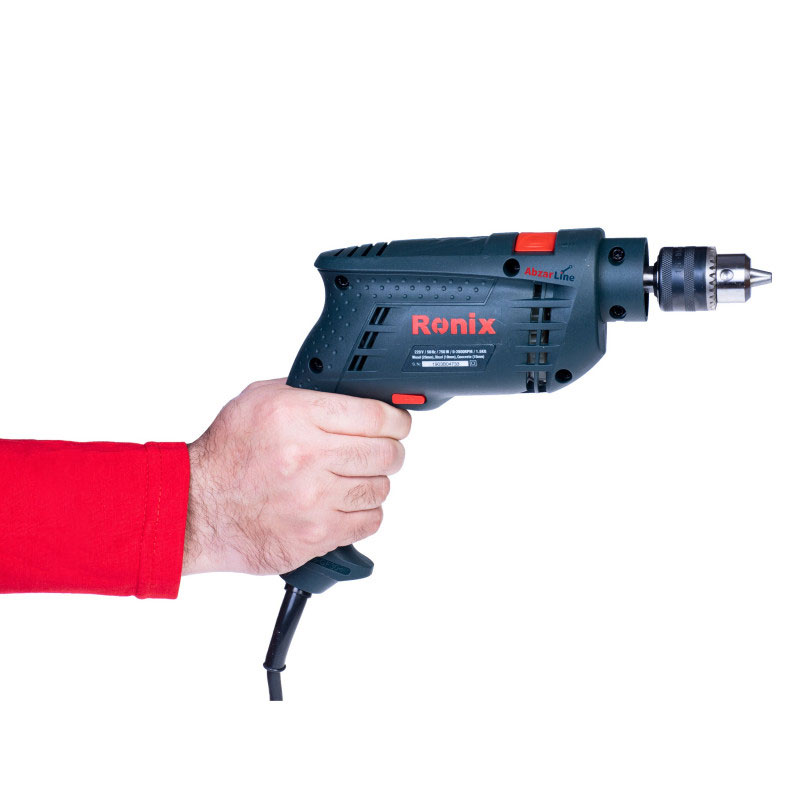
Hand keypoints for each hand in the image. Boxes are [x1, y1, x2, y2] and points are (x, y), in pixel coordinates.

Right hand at [182, 379, 411, 574]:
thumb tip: (350, 390)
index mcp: (297, 416)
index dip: (396, 420)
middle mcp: (309, 456)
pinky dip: (364, 513)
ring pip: (381, 488)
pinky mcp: (317, 534)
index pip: (376, 416)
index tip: (398, 424)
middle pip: (387, 453)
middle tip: (382, 450)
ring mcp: (315, 499)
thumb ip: (307, 391)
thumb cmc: (226, 454)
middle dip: (391, 449)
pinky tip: (346, 503)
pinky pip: (369, 522)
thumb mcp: (258, 400)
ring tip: (354, 477)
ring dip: (374, 481)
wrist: (196, 507)